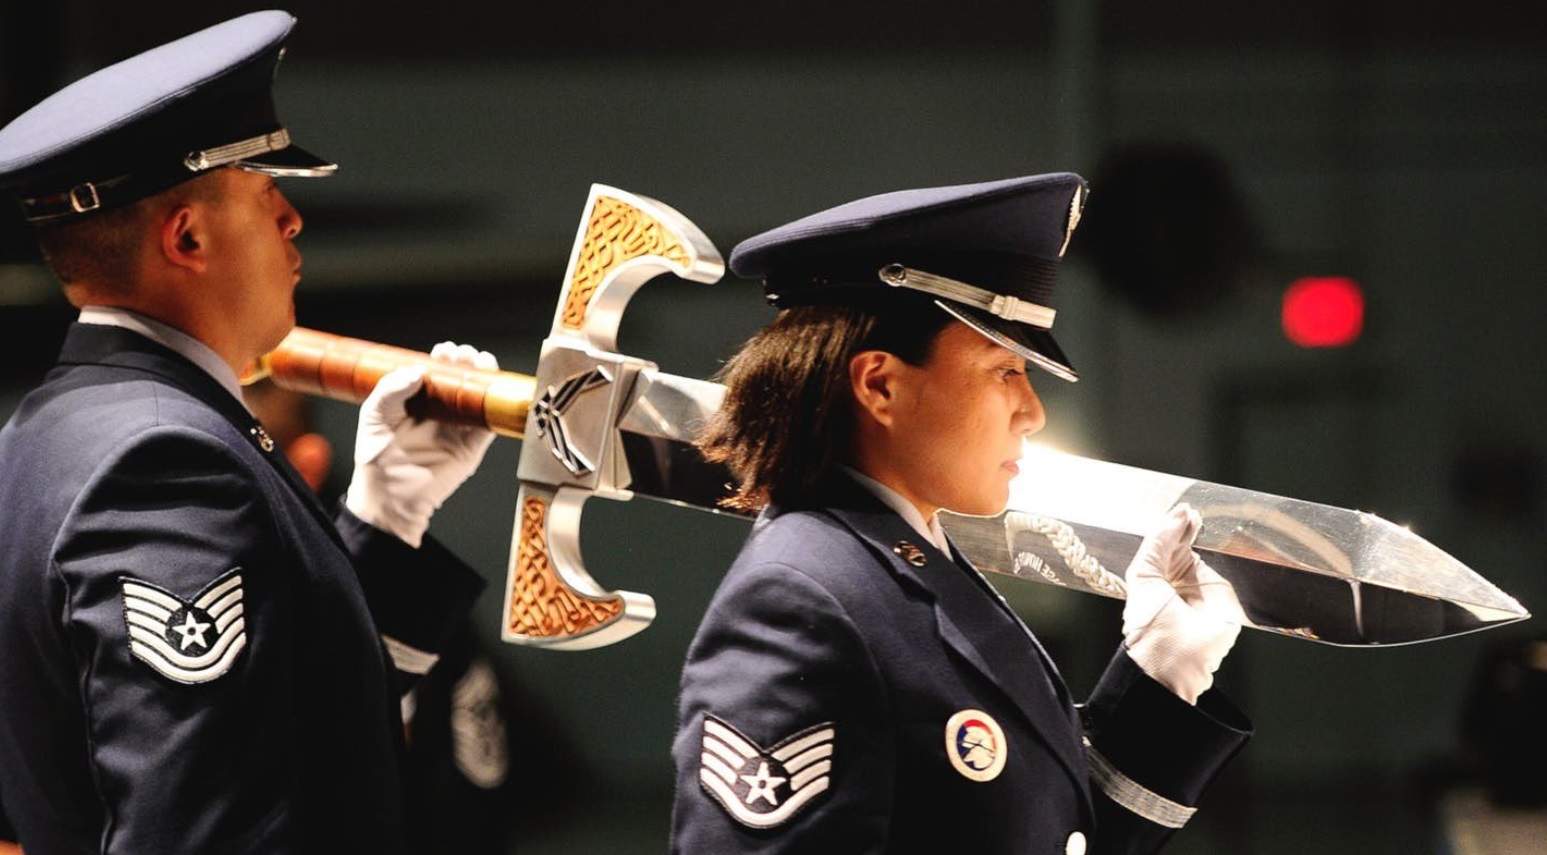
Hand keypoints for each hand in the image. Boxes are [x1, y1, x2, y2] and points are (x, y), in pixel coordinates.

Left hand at [344, 342, 497, 546]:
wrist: (388, 499)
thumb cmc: (375, 462)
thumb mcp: (373, 418)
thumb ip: (390, 391)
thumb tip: (417, 372)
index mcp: (417, 403)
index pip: (435, 373)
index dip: (443, 359)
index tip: (444, 351)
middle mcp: (440, 413)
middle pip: (461, 380)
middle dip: (467, 362)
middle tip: (464, 356)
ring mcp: (458, 429)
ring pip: (479, 398)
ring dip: (485, 378)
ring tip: (483, 364)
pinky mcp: (472, 448)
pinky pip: (489, 425)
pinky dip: (496, 409)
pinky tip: (494, 393)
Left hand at [1121, 503, 1243, 703]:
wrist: (1172, 660)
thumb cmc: (1149, 622)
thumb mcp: (1144, 573)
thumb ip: (1159, 542)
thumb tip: (1179, 514)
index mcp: (1158, 578)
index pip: (1170, 544)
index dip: (1176, 526)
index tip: (1185, 508)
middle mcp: (1183, 582)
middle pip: (1191, 545)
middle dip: (1192, 529)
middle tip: (1195, 511)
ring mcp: (1207, 589)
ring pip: (1212, 555)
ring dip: (1212, 539)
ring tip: (1208, 521)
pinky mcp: (1229, 599)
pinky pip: (1232, 570)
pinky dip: (1231, 556)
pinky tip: (1230, 539)